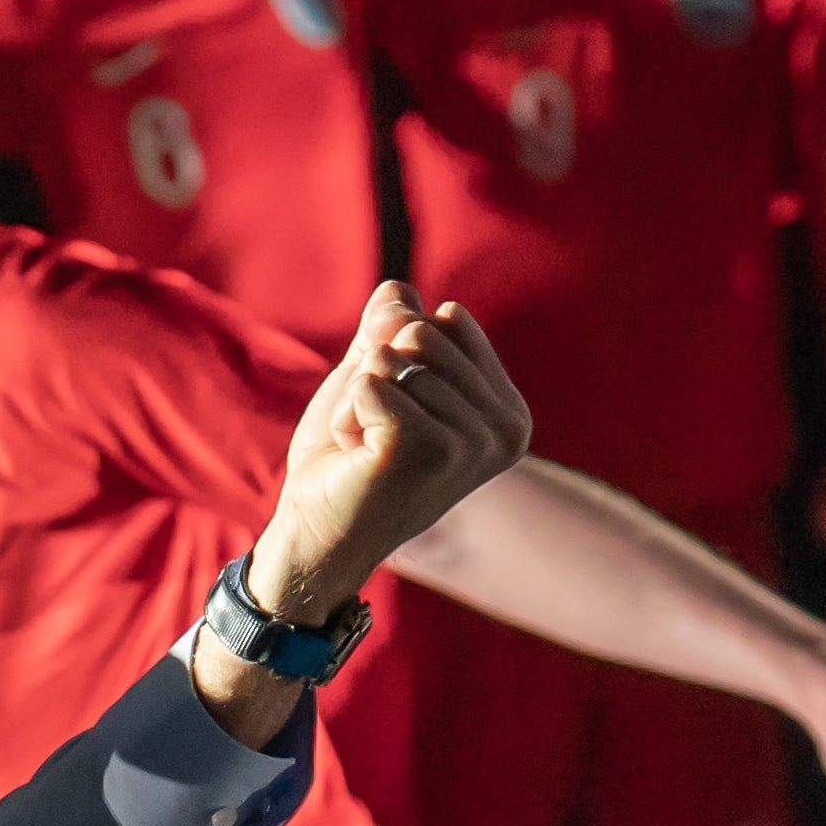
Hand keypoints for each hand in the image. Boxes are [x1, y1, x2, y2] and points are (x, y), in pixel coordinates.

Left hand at [245, 284, 531, 623]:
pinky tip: (358, 456)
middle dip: (377, 376)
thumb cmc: (350, 457)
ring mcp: (469, 441)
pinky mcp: (425, 449)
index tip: (397, 413)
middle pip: (421, 330)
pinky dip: (346, 413)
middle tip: (377, 433)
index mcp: (508, 410)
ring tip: (368, 448)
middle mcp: (504, 428)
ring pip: (390, 356)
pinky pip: (369, 381)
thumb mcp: (375, 375)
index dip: (400, 356)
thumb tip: (398, 293)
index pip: (449, 320)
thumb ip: (391, 326)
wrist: (318, 533)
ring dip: (358, 401)